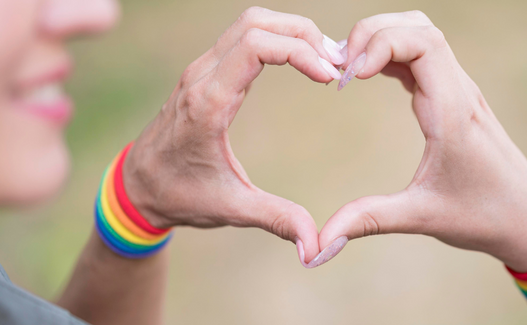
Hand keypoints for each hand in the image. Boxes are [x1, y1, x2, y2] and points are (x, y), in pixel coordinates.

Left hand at [121, 7, 342, 262]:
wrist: (136, 186)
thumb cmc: (180, 195)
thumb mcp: (231, 209)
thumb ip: (276, 219)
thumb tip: (315, 246)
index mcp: (208, 103)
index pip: (257, 47)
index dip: (300, 52)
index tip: (328, 78)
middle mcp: (201, 76)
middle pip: (257, 23)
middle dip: (303, 34)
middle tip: (335, 65)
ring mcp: (201, 69)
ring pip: (251, 23)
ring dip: (291, 32)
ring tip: (323, 61)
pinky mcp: (206, 72)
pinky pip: (244, 36)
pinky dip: (277, 39)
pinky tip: (300, 61)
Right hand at [319, 11, 526, 270]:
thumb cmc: (483, 215)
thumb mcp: (421, 217)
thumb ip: (367, 220)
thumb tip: (319, 244)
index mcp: (453, 113)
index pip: (422, 44)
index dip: (378, 44)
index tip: (348, 77)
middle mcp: (460, 92)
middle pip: (418, 27)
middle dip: (372, 34)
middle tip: (339, 69)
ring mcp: (459, 91)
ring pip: (422, 34)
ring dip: (382, 38)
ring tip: (349, 69)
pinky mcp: (455, 97)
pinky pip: (423, 56)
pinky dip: (391, 53)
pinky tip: (368, 74)